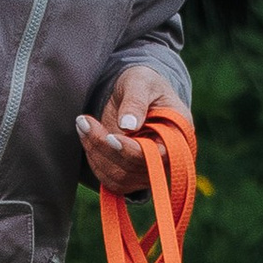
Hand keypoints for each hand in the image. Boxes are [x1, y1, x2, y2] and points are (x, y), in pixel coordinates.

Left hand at [76, 71, 176, 194]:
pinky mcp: (133, 175)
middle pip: (134, 167)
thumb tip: (128, 126)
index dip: (132, 150)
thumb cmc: (143, 84)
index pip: (158, 156)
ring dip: (96, 153)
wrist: (137, 93)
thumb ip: (135, 101)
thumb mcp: (140, 82)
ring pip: (119, 177)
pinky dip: (94, 161)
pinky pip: (110, 180)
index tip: (110, 136)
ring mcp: (150, 170)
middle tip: (84, 121)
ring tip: (83, 124)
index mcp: (179, 135)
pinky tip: (87, 137)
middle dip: (105, 147)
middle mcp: (168, 159)